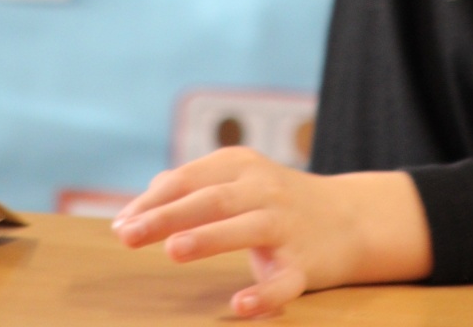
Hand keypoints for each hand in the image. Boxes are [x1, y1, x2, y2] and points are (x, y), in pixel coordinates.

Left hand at [113, 148, 433, 316]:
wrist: (350, 218)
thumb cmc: (275, 201)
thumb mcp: (238, 181)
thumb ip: (192, 189)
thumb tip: (138, 207)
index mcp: (241, 166)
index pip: (189, 179)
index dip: (153, 202)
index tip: (121, 224)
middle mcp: (263, 189)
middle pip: (211, 199)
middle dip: (168, 216)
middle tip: (129, 235)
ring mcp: (286, 225)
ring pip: (245, 228)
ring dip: (209, 238)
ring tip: (173, 250)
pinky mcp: (305, 263)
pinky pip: (284, 281)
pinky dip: (263, 294)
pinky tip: (239, 306)